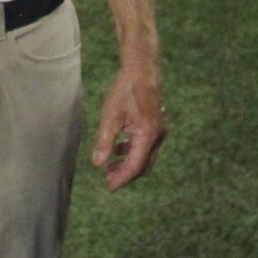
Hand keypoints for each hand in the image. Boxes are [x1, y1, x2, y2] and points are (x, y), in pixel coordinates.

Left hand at [91, 60, 166, 191]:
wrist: (142, 70)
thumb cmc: (125, 91)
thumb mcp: (110, 116)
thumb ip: (104, 142)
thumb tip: (97, 164)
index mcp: (147, 136)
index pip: (134, 167)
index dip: (121, 179)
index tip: (109, 188)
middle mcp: (158, 137)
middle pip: (142, 166)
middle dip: (125, 174)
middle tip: (107, 179)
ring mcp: (159, 132)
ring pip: (145, 157)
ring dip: (129, 164)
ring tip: (110, 166)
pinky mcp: (156, 126)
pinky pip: (146, 146)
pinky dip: (133, 152)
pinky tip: (118, 149)